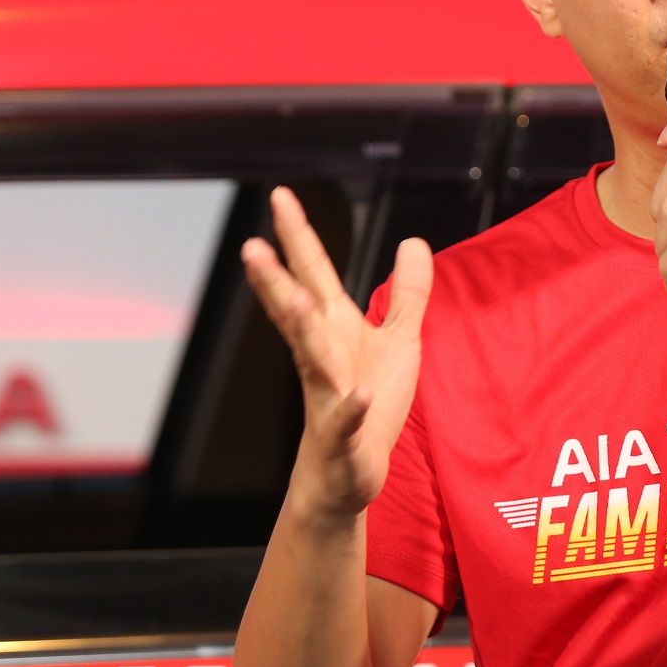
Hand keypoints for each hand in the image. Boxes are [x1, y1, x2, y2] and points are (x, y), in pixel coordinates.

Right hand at [241, 187, 432, 524]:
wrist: (350, 470)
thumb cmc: (370, 402)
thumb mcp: (399, 339)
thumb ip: (407, 292)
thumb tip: (415, 242)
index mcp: (334, 328)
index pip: (312, 273)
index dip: (297, 235)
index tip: (280, 196)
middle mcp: (323, 355)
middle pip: (295, 311)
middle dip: (275, 280)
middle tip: (251, 248)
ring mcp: (327, 394)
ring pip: (310, 358)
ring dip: (302, 329)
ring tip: (296, 300)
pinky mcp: (343, 434)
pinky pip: (345, 418)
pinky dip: (350, 407)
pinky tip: (356, 396)